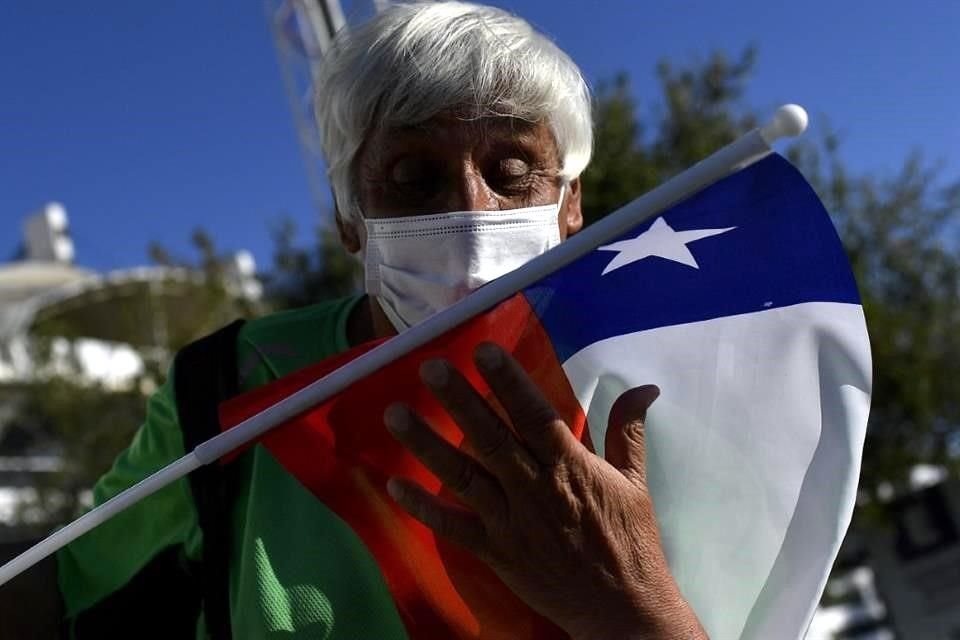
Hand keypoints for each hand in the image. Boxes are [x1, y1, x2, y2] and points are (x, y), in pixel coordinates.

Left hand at [383, 342, 706, 639]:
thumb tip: (645, 387)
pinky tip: (393, 483)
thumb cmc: (630, 541)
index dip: (508, 383)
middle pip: (492, 439)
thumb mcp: (634, 482)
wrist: (622, 610)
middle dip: (460, 402)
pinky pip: (453, 527)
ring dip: (427, 446)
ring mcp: (511, 523)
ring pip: (464, 477)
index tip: (484, 350)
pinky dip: (423, 507)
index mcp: (570, 467)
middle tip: (430, 368)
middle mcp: (535, 490)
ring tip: (395, 414)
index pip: (535, 416)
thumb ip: (628, 430)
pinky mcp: (496, 552)